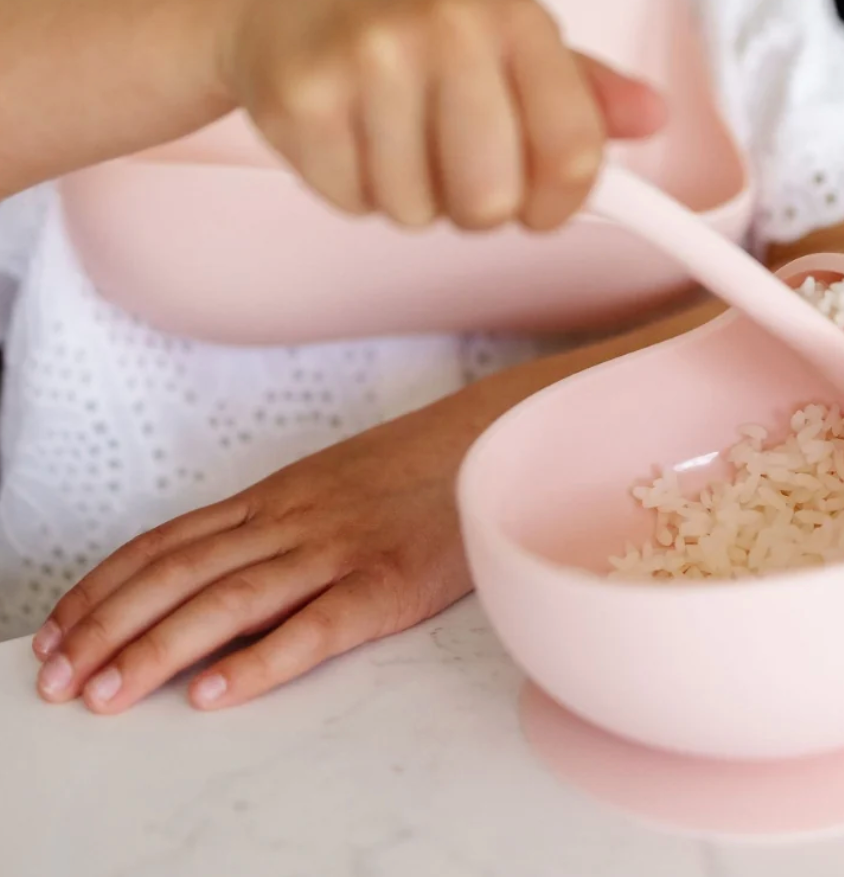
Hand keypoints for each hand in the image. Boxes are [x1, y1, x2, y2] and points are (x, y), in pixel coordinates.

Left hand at [32, 394, 476, 713]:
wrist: (494, 439)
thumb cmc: (417, 467)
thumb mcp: (335, 480)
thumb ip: (279, 521)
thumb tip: (213, 576)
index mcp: (278, 495)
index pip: (167, 541)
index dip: (103, 588)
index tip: (56, 632)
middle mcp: (294, 519)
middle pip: (181, 574)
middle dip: (109, 627)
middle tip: (58, 681)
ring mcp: (339, 549)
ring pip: (229, 599)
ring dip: (158, 649)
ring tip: (106, 695)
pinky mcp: (388, 584)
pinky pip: (314, 626)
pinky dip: (260, 661)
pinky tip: (215, 693)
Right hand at [222, 0, 665, 230]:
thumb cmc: (411, 22)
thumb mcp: (503, 34)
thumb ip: (581, 87)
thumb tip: (654, 117)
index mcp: (513, 16)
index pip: (575, 152)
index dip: (562, 203)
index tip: (542, 206)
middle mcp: (445, 29)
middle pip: (492, 202)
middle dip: (477, 207)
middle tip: (453, 164)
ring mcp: (367, 61)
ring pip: (418, 213)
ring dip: (411, 196)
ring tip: (391, 132)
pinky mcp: (302, 99)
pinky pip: (354, 205)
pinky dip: (355, 189)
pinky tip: (347, 133)